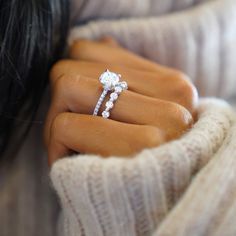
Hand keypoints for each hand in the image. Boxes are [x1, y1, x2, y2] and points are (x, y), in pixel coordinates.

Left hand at [44, 38, 197, 165]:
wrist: (157, 204)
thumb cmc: (141, 155)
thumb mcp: (141, 108)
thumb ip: (124, 72)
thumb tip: (104, 41)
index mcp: (174, 84)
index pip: (85, 49)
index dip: (74, 78)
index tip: (86, 107)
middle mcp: (175, 98)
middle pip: (69, 68)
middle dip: (62, 102)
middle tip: (79, 129)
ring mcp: (161, 122)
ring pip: (66, 88)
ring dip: (60, 121)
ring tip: (79, 144)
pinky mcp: (138, 149)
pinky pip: (65, 126)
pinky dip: (59, 144)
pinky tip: (79, 159)